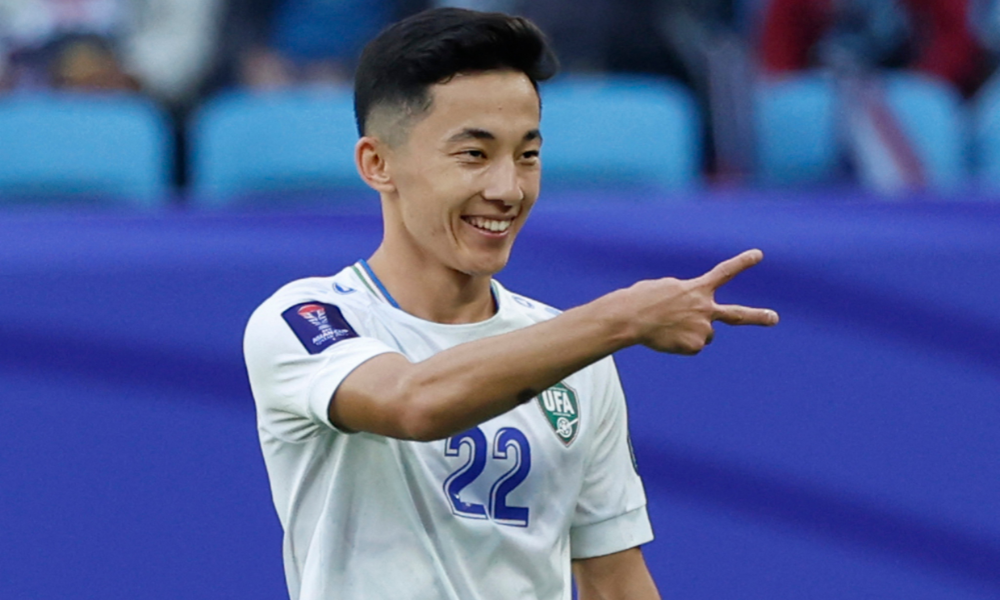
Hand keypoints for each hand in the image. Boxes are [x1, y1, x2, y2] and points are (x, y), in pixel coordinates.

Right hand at [625, 249, 778, 354]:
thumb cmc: (642, 300)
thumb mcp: (666, 289)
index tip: (759, 254)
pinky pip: (691, 346)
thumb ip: (686, 297)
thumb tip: (691, 315)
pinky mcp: (694, 346)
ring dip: (691, 331)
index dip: (742, 263)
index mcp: (697, 289)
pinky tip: (666, 336)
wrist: (632, 318)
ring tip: (669, 326)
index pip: (724, 273)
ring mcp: (702, 328)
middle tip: (774, 318)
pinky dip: (680, 343)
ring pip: (704, 334)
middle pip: (736, 315)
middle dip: (757, 316)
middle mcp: (705, 308)